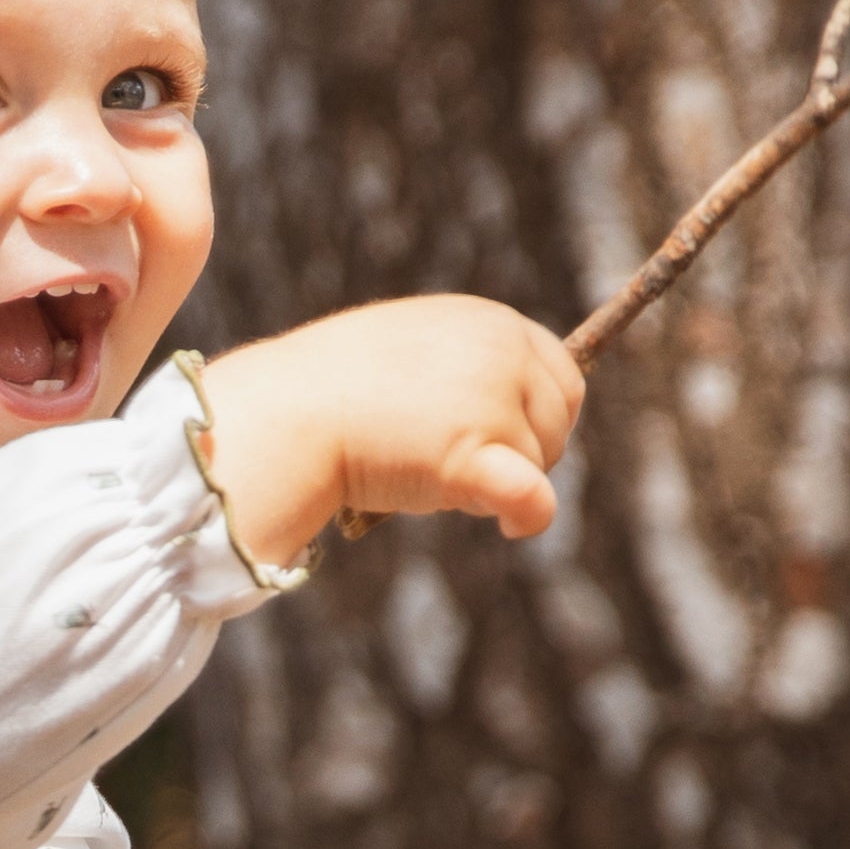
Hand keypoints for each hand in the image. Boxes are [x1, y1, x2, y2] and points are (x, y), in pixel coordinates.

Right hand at [196, 295, 585, 567]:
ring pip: (539, 465)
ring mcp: (490, 401)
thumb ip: (465, 363)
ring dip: (499, 481)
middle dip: (526, 450)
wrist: (286, 414)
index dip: (542, 416)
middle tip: (465, 466)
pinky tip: (511, 526)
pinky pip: (533, 496)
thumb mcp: (413, 350)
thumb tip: (501, 408)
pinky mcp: (472, 454)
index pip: (562, 375)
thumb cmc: (333, 388)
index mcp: (490, 322)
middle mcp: (501, 353)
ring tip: (436, 475)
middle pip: (558, 422)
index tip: (508, 442)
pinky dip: (530, 516)